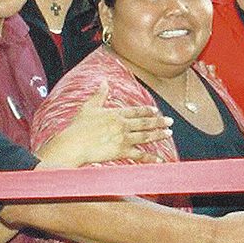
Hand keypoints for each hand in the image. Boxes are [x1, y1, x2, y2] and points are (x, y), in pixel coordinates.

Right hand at [34, 81, 172, 166]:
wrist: (73, 144)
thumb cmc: (77, 127)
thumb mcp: (88, 107)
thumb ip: (99, 94)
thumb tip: (104, 81)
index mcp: (115, 113)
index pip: (136, 111)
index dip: (147, 111)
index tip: (156, 110)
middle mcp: (122, 124)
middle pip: (145, 123)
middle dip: (159, 122)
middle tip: (170, 122)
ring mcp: (123, 138)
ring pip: (145, 136)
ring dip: (159, 135)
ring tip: (169, 134)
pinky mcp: (121, 151)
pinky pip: (140, 155)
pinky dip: (151, 159)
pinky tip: (160, 160)